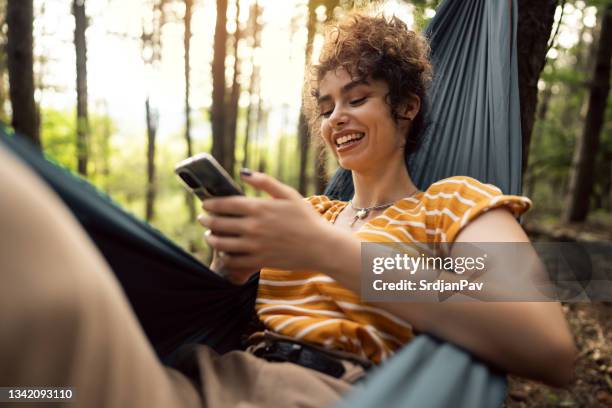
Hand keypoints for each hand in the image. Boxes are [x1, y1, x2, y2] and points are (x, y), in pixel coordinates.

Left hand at [198, 169, 334, 281]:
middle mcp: (253, 227)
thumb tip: (243, 172)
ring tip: (210, 236)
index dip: (211, 204)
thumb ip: (265, 182)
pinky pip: (233, 261)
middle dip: (207, 220)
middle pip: (218, 223)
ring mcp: (255, 246)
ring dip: (212, 239)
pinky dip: (225, 257)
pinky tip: (225, 252)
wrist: (321, 247)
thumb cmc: (306, 218)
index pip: (225, 204)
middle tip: (203, 219)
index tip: (206, 204)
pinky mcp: (258, 261)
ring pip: (221, 244)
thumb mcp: (288, 194)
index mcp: (259, 208)